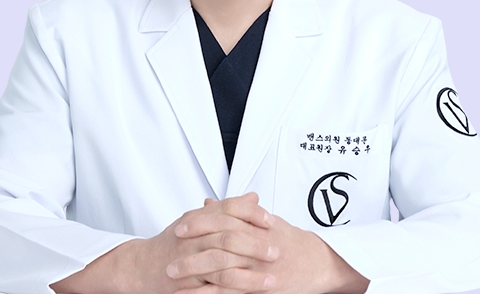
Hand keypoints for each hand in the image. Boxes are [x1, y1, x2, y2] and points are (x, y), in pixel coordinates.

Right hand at [50, 192, 274, 293]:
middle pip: (228, 234)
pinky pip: (214, 285)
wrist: (141, 265)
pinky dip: (234, 287)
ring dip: (249, 270)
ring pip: (223, 261)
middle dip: (255, 243)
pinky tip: (251, 291)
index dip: (250, 213)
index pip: (228, 208)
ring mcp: (190, 259)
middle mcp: (194, 235)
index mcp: (199, 217)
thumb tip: (253, 197)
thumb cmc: (173, 241)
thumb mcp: (199, 219)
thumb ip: (226, 209)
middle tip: (276, 249)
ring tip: (271, 275)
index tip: (269, 219)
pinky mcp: (189, 282)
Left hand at [168, 195, 369, 293]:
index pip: (223, 219)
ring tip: (174, 277)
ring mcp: (258, 269)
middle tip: (170, 255)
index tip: (181, 225)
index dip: (201, 222)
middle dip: (192, 250)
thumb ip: (235, 210)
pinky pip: (232, 293)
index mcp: (256, 225)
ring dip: (196, 274)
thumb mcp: (264, 219)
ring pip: (222, 270)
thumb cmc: (289, 239)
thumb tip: (208, 203)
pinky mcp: (261, 289)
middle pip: (219, 245)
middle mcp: (256, 246)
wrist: (317, 262)